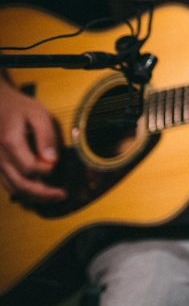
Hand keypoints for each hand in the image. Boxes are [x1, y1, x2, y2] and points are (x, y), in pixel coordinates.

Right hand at [0, 82, 66, 203]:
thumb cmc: (18, 107)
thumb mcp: (37, 114)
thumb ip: (45, 136)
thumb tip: (51, 160)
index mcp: (10, 143)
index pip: (29, 168)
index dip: (46, 170)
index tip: (56, 164)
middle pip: (20, 185)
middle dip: (43, 194)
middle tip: (62, 195)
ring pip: (13, 189)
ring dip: (34, 197)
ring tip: (54, 196)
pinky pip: (8, 185)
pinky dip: (24, 192)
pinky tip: (39, 192)